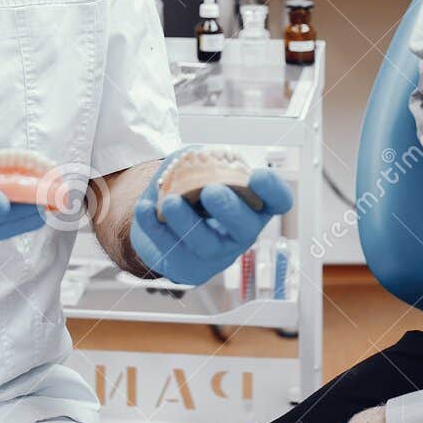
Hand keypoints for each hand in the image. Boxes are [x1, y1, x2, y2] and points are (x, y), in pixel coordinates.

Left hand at [130, 149, 292, 284]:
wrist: (166, 219)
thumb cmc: (195, 189)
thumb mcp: (205, 166)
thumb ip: (205, 158)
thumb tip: (196, 156)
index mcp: (255, 204)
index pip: (278, 201)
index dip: (274, 190)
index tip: (259, 175)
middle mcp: (241, 232)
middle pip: (244, 227)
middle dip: (228, 209)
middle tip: (211, 192)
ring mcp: (216, 253)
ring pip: (206, 244)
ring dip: (187, 222)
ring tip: (169, 202)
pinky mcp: (187, 266)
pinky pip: (170, 250)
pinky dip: (154, 228)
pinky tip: (144, 208)